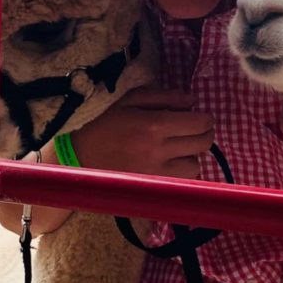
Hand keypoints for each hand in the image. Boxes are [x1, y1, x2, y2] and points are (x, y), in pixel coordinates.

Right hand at [69, 86, 214, 178]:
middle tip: (193, 129)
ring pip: (196, 164)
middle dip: (204, 133)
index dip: (204, 117)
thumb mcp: (130, 99)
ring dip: (193, 154)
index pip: (199, 123)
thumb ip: (164, 97)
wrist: (78, 156)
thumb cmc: (104, 123)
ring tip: (179, 147)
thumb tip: (192, 101)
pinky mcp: (153, 186)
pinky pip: (182, 180)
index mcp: (154, 125)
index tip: (198, 116)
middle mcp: (159, 150)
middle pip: (203, 143)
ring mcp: (157, 172)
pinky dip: (182, 170)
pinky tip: (170, 162)